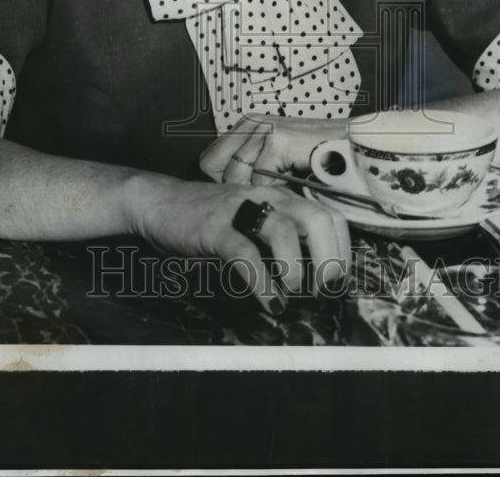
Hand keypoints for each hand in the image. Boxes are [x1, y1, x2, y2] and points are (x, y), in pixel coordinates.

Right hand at [127, 175, 350, 315]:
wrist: (157, 201)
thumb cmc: (208, 218)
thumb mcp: (249, 222)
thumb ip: (278, 239)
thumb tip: (312, 277)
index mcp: (278, 198)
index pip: (328, 215)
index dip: (342, 249)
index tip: (338, 280)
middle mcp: (264, 198)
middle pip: (316, 218)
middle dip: (330, 257)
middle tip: (326, 288)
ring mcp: (238, 210)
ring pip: (283, 230)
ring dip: (295, 268)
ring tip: (292, 292)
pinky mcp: (213, 227)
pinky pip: (244, 253)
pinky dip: (261, 281)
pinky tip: (268, 302)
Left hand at [199, 113, 346, 185]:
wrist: (357, 158)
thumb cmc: (319, 167)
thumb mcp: (276, 167)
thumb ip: (250, 172)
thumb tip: (221, 195)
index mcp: (249, 125)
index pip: (209, 160)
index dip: (221, 183)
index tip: (241, 196)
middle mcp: (253, 122)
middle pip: (217, 169)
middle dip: (236, 190)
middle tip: (262, 197)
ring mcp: (264, 128)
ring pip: (237, 176)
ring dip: (257, 193)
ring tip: (279, 193)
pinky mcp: (277, 139)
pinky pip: (258, 180)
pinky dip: (273, 193)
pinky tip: (290, 188)